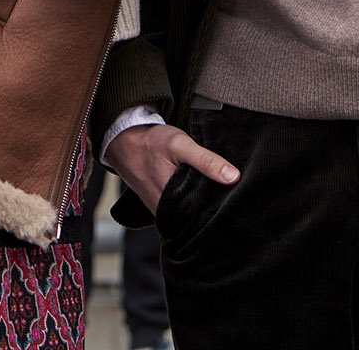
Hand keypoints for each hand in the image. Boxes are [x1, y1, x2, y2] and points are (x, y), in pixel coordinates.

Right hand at [104, 122, 239, 215]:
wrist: (122, 141)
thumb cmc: (150, 142)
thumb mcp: (179, 144)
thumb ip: (206, 160)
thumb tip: (233, 177)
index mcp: (173, 202)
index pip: (206, 215)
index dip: (223, 208)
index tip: (236, 199)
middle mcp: (166, 212)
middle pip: (199, 216)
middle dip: (213, 207)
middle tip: (228, 195)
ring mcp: (162, 211)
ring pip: (189, 215)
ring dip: (201, 205)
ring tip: (215, 193)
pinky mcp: (159, 206)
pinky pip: (180, 210)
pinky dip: (190, 202)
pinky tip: (197, 191)